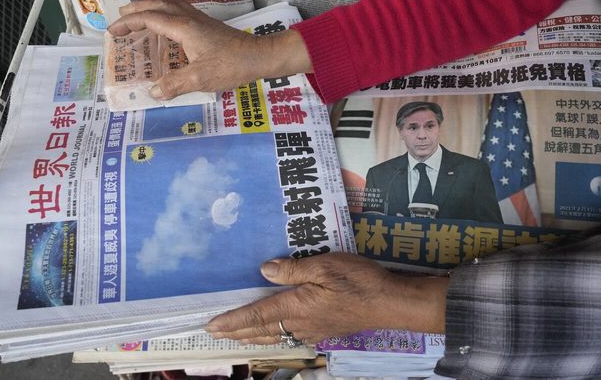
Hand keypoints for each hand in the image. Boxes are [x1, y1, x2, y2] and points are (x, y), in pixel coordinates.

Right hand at [107, 0, 311, 98]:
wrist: (259, 57)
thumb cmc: (231, 65)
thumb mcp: (201, 78)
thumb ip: (175, 84)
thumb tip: (153, 92)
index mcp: (184, 27)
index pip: (149, 19)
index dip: (128, 23)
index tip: (113, 32)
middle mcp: (190, 19)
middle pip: (158, 6)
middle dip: (136, 9)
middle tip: (120, 17)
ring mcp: (200, 20)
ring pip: (170, 6)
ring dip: (151, 8)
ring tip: (139, 16)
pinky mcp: (207, 26)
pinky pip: (180, 13)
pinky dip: (166, 14)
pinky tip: (167, 27)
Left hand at [205, 253, 449, 344]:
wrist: (390, 303)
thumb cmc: (359, 280)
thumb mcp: (326, 265)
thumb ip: (293, 270)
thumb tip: (265, 271)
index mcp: (297, 306)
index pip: (257, 315)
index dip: (232, 320)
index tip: (210, 326)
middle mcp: (301, 323)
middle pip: (261, 329)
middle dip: (236, 331)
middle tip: (214, 333)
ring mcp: (314, 329)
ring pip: (275, 335)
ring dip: (253, 335)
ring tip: (237, 335)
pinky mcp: (325, 329)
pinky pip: (290, 335)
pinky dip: (273, 334)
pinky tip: (274, 331)